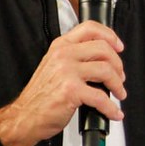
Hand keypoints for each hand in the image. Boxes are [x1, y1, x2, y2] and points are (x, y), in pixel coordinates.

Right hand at [0, 20, 125, 145]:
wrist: (24, 117)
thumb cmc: (40, 96)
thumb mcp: (54, 67)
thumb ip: (74, 58)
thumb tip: (102, 60)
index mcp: (60, 46)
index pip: (90, 28)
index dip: (110, 36)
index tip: (119, 47)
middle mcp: (63, 55)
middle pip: (103, 49)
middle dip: (118, 65)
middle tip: (120, 77)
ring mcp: (67, 72)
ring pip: (106, 70)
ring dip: (118, 85)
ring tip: (119, 93)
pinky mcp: (71, 90)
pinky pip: (101, 97)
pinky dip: (111, 107)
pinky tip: (113, 112)